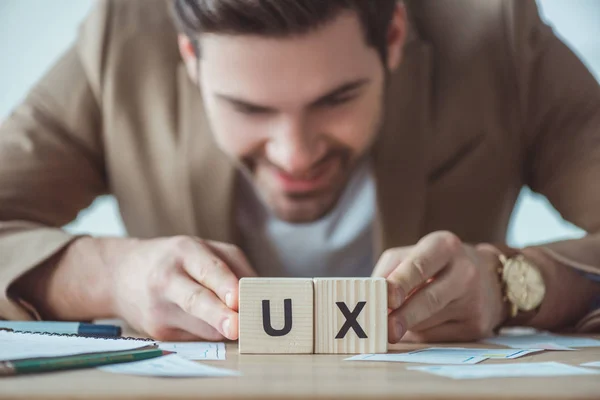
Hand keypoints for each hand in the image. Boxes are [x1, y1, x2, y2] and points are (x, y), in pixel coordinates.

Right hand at [110, 237, 256, 340]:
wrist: (120, 274)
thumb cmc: (175, 259)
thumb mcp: (203, 248)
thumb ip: (235, 267)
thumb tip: (260, 295)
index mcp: (184, 251)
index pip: (207, 269)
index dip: (224, 284)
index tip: (238, 298)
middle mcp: (167, 279)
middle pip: (197, 301)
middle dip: (219, 316)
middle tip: (237, 328)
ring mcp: (159, 309)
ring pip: (202, 326)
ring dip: (225, 326)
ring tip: (237, 322)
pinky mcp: (158, 332)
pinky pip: (197, 337)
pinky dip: (211, 331)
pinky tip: (208, 320)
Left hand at [372, 231, 506, 342]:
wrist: (489, 279)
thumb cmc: (438, 264)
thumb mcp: (415, 253)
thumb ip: (389, 271)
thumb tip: (370, 298)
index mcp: (444, 246)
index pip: (419, 266)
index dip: (402, 283)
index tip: (388, 298)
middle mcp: (464, 271)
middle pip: (429, 299)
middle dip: (404, 316)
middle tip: (385, 328)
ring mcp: (474, 301)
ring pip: (428, 322)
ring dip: (407, 324)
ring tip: (397, 318)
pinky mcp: (477, 326)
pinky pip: (437, 336)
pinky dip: (421, 333)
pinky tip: (422, 323)